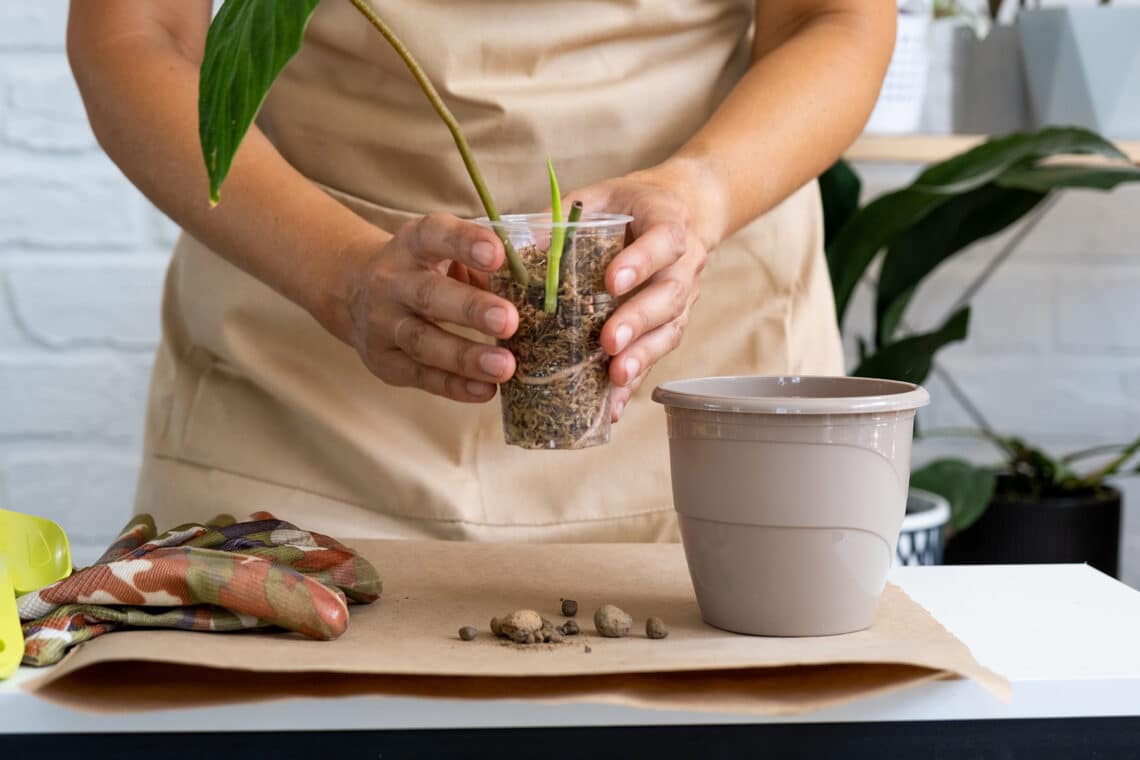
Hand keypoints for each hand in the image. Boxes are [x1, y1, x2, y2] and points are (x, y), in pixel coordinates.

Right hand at [335, 214, 518, 400]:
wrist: (353, 295)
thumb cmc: (425, 272)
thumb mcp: (447, 255)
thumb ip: (488, 265)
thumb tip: (546, 275)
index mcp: (412, 244)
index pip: (434, 235)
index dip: (464, 243)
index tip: (497, 254)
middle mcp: (391, 281)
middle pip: (429, 295)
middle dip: (471, 309)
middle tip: (509, 321)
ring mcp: (383, 324)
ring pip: (423, 342)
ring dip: (466, 357)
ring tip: (505, 366)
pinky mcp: (384, 361)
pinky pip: (421, 376)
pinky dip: (455, 386)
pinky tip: (487, 390)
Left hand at [568, 166, 709, 421]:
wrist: (676, 211)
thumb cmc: (628, 206)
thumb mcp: (598, 198)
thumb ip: (562, 219)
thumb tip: (510, 248)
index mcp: (667, 222)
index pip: (662, 241)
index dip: (640, 262)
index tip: (611, 281)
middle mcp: (683, 264)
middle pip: (668, 295)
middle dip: (637, 320)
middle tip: (607, 342)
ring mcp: (683, 299)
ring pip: (669, 330)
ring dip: (641, 356)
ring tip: (615, 376)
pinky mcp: (671, 325)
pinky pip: (656, 356)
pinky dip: (636, 382)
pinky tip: (614, 406)